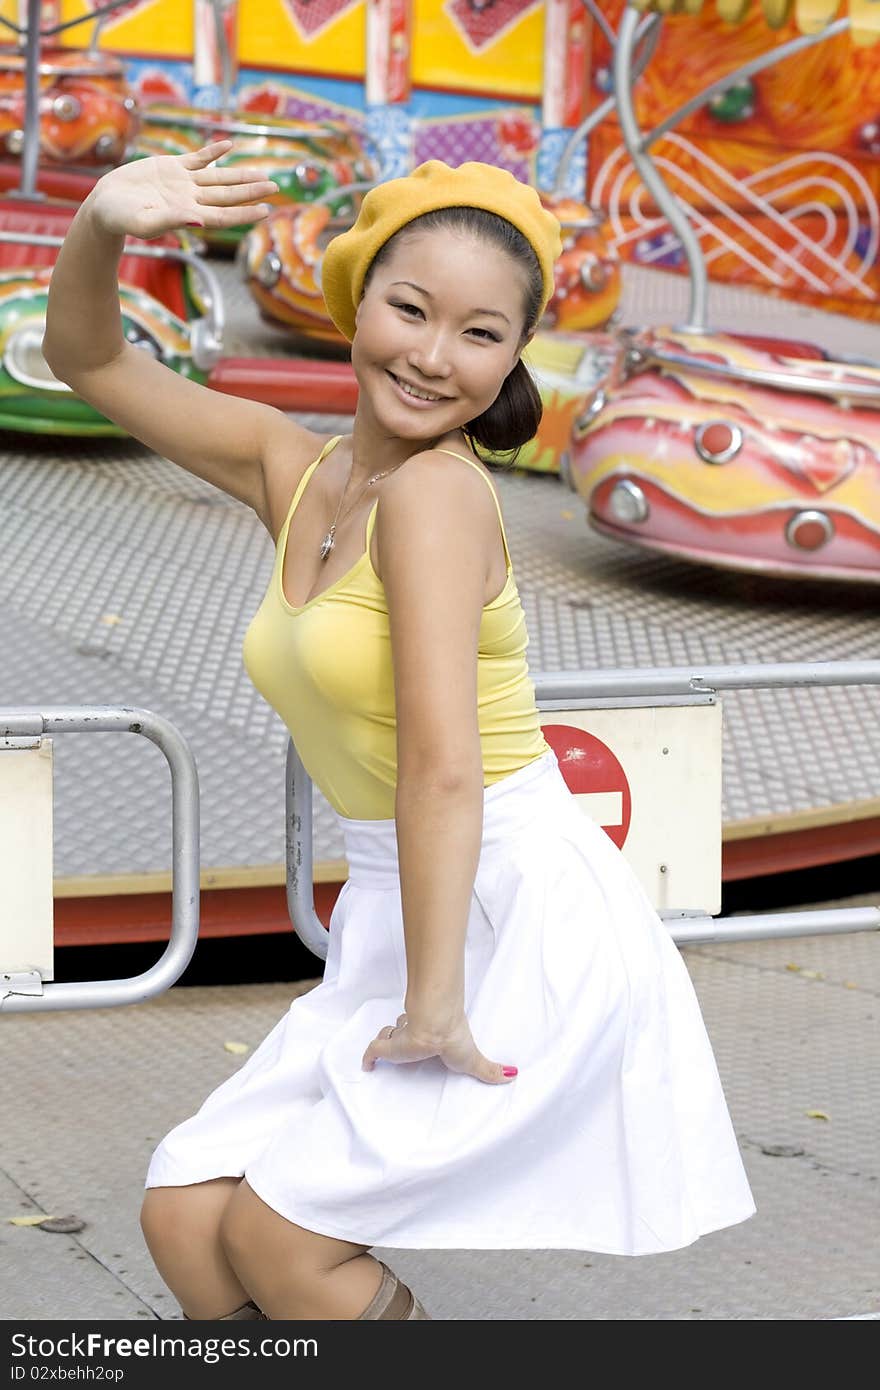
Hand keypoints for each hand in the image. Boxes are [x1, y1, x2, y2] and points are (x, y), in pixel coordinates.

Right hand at [89, 138, 278, 239]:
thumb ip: (172, 222)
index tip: (266, 210)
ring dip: (240, 175)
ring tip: (262, 173)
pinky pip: (198, 158)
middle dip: (252, 191)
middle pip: (228, 195)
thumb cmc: (122, 219)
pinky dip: (213, 152)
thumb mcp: (145, 222)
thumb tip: (199, 222)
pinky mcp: (172, 167)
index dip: (245, 213)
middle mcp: (191, 199)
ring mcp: (183, 183)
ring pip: (218, 177)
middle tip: (276, 186)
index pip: (224, 215)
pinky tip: (229, 146)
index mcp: (188, 215)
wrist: (105, 204)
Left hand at [361, 1012, 517, 1084]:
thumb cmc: (454, 1039)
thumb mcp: (474, 1060)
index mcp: (432, 1035)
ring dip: (387, 1041)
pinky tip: (366, 1067)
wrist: (436, 1029)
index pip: (422, 1029)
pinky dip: (368, 1058)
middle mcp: (416, 1031)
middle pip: (403, 1030)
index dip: (419, 1032)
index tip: (419, 1039)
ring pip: (389, 1036)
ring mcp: (401, 1038)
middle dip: (400, 1034)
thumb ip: (490, 1069)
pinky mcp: (390, 1046)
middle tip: (401, 1041)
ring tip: (387, 1047)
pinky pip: (374, 1051)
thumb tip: (513, 1075)